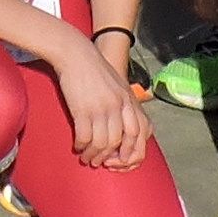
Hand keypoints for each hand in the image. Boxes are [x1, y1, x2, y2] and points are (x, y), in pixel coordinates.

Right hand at [55, 33, 146, 168]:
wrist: (76, 54)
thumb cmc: (96, 71)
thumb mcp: (119, 86)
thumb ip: (126, 106)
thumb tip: (127, 130)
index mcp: (129, 101)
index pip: (141, 133)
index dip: (133, 151)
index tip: (123, 159)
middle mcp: (119, 106)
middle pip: (123, 142)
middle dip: (114, 158)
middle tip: (103, 162)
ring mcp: (101, 108)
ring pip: (103, 143)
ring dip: (95, 155)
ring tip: (88, 157)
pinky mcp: (83, 109)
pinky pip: (85, 137)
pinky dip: (82, 146)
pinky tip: (78, 147)